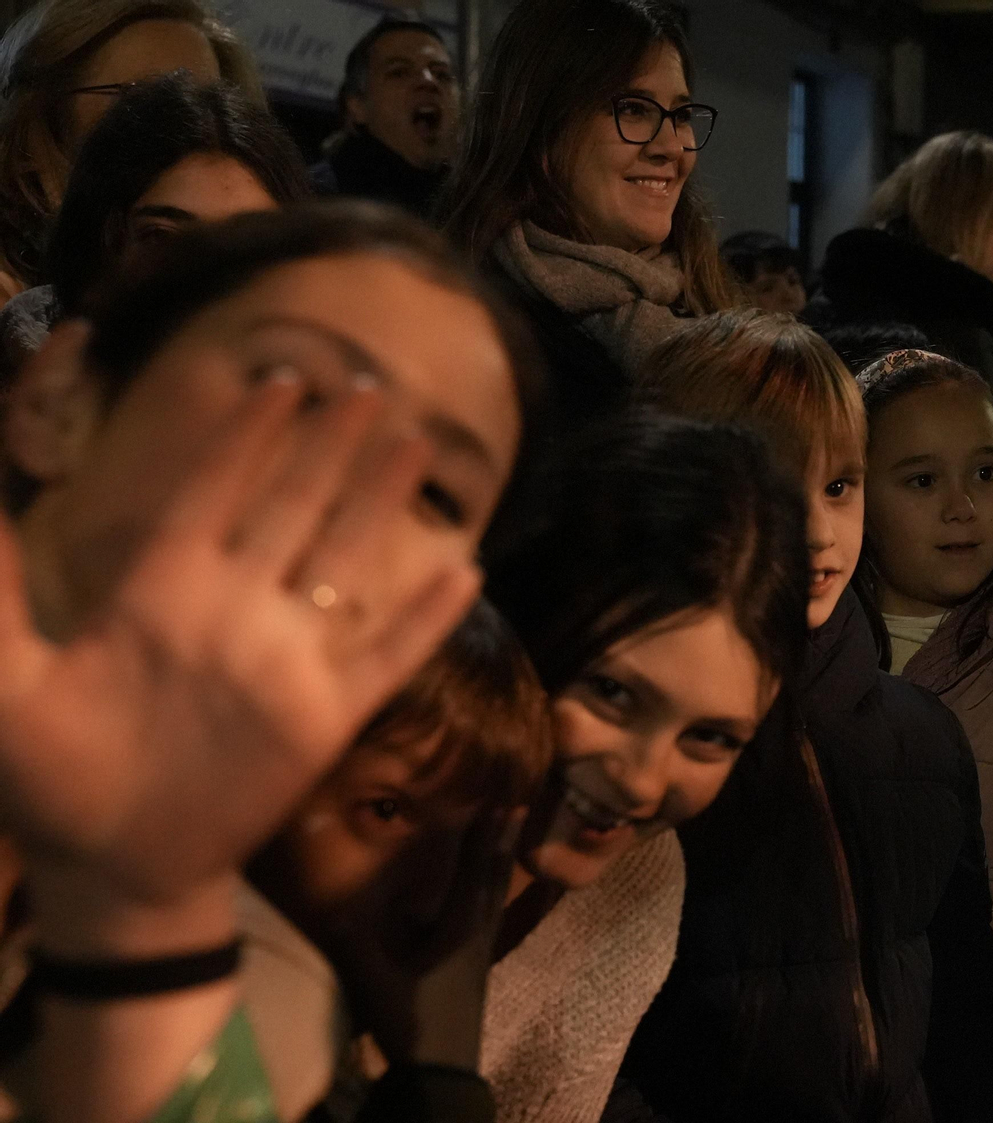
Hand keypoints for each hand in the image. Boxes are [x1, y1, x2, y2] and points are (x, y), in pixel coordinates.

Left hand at [0, 376, 478, 943]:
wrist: (111, 872)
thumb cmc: (47, 782)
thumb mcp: (4, 681)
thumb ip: (2, 585)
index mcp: (160, 593)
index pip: (211, 492)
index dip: (244, 436)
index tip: (277, 380)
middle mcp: (235, 611)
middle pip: (292, 509)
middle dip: (327, 447)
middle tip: (364, 388)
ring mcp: (287, 662)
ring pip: (346, 562)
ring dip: (381, 505)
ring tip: (413, 447)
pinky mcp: (325, 717)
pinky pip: (389, 656)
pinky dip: (429, 618)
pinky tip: (467, 572)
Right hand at [334, 807, 519, 1068]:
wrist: (441, 1070)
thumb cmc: (411, 1020)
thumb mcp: (375, 978)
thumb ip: (353, 938)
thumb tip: (327, 897)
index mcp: (461, 926)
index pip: (477, 867)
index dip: (486, 831)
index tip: (499, 795)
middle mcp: (479, 930)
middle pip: (495, 874)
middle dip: (502, 837)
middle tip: (514, 802)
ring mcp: (481, 949)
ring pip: (497, 894)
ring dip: (501, 861)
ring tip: (508, 833)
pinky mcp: (475, 966)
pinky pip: (490, 912)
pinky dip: (491, 888)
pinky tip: (484, 891)